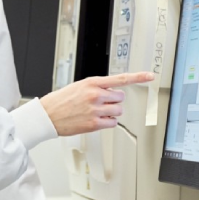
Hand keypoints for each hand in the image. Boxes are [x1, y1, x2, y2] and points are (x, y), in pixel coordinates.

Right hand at [40, 72, 154, 136]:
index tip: (150, 76)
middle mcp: (95, 95)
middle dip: (114, 101)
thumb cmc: (61, 101)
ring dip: (111, 112)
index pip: (120, 79)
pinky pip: (112, 122)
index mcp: (92, 83)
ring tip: (97, 112)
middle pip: (121, 98)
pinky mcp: (94, 123)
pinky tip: (97, 120)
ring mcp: (96, 109)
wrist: (48, 115)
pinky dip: (108, 122)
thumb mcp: (79, 86)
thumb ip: (96, 88)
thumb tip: (111, 93)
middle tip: (103, 103)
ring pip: (118, 111)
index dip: (138, 77)